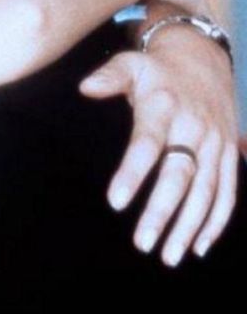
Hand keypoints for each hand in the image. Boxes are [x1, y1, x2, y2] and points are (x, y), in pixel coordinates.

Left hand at [79, 26, 237, 266]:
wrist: (203, 57)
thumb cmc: (155, 69)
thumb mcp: (130, 64)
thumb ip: (108, 77)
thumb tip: (84, 88)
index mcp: (164, 109)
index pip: (147, 144)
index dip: (133, 173)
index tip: (116, 203)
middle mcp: (194, 128)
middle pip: (180, 176)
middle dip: (162, 213)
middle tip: (142, 243)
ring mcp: (215, 143)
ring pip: (207, 192)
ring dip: (189, 227)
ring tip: (168, 256)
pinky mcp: (229, 153)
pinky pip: (228, 192)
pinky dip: (216, 222)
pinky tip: (198, 246)